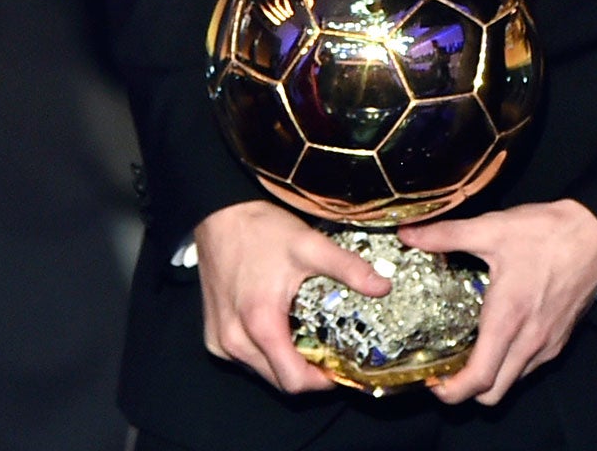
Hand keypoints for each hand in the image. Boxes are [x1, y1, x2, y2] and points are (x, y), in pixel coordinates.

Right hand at [193, 200, 391, 393]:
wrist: (221, 216)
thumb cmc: (262, 231)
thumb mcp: (311, 245)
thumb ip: (348, 268)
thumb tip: (384, 287)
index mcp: (260, 325)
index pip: (293, 381)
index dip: (321, 381)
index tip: (341, 368)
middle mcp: (234, 341)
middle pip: (278, 380)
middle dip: (307, 373)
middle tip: (330, 352)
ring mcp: (220, 341)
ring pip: (260, 371)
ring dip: (285, 362)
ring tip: (308, 337)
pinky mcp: (212, 335)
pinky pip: (244, 358)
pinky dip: (264, 352)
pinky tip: (281, 327)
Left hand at [401, 200, 596, 404]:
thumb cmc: (548, 232)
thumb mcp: (492, 228)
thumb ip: (446, 234)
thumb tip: (409, 235)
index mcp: (507, 319)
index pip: (478, 379)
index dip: (450, 391)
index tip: (433, 380)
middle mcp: (529, 340)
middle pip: (493, 393)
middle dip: (466, 391)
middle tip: (448, 369)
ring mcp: (548, 342)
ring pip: (513, 382)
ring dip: (491, 377)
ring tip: (473, 351)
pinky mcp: (562, 337)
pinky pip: (531, 367)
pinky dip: (512, 364)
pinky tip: (503, 335)